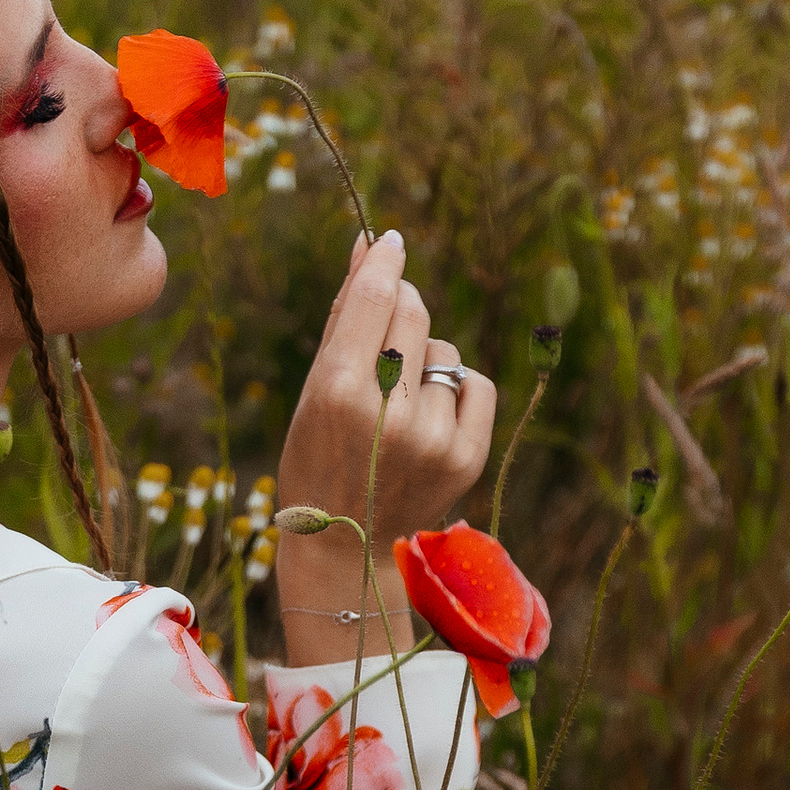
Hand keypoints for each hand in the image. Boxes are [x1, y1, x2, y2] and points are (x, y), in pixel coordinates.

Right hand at [273, 229, 494, 656]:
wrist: (345, 547)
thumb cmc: (318, 456)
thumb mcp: (314, 389)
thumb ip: (344, 316)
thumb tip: (372, 245)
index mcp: (337, 392)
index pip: (376, 298)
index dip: (386, 260)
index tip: (391, 242)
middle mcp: (388, 414)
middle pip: (413, 314)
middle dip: (401, 309)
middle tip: (383, 337)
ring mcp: (432, 438)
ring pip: (444, 350)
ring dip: (424, 362)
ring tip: (397, 405)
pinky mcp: (466, 457)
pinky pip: (476, 384)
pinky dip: (456, 389)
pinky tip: (430, 417)